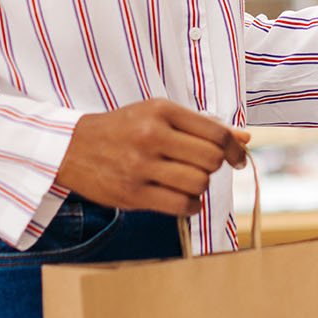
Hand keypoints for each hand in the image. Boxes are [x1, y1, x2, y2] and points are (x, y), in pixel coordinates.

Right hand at [55, 99, 250, 217]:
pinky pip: (181, 205)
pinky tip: (181, 198)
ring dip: (201, 187)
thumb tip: (244, 139)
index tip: (237, 159)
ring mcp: (140, 166)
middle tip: (202, 168)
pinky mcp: (132, 194)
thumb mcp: (159, 115)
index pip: (215, 132)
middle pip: (211, 159)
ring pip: (199, 183)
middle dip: (215, 167)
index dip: (234, 149)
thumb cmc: (123, 129)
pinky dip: (190, 206)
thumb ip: (201, 126)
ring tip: (187, 181)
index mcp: (161, 111)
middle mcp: (151, 136)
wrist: (72, 148)